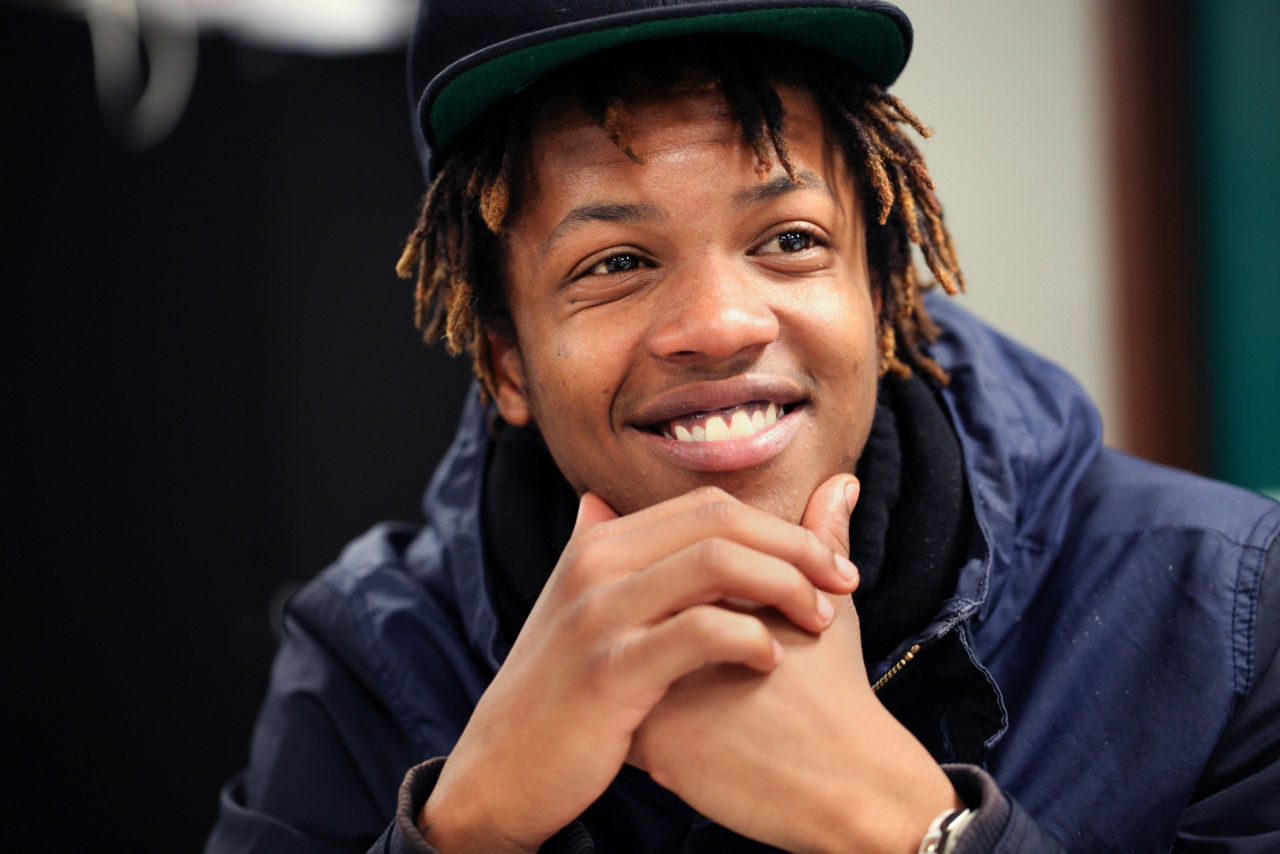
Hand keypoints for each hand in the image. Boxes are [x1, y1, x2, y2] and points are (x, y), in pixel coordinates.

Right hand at [418, 481, 858, 852]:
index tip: (826, 560)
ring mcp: (599, 613)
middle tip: (843, 582)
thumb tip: (600, 498)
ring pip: (716, 563)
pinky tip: (772, 659)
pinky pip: (699, 632)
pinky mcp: (609, 669)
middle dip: (796, 547)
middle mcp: (596, 562)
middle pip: (720, 521)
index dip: (778, 526)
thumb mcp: (577, 610)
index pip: (707, 504)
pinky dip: (750, 637)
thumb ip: (602, 556)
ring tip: (819, 620)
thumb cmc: (556, 692)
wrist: (500, 770)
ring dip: (785, 586)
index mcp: (599, 543)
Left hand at [628, 480, 961, 853]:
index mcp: (709, 597)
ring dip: (640, 674)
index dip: (686, 587)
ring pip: (619, 669)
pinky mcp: (649, 745)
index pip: (668, 571)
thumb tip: (841, 483)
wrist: (845, 789)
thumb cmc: (837, 694)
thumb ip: (822, 541)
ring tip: (695, 700)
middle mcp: (669, 635)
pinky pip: (617, 726)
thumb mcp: (828, 610)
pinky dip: (635, 724)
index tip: (725, 616)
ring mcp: (653, 688)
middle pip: (634, 616)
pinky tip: (678, 736)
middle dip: (659, 630)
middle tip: (713, 662)